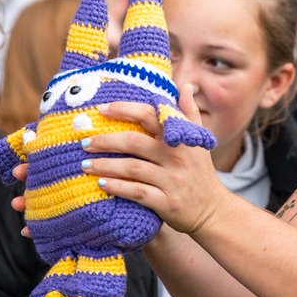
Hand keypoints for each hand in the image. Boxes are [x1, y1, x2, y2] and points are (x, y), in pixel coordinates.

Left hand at [79, 88, 232, 238]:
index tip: (101, 109)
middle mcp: (177, 156)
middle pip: (135, 142)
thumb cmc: (200, 172)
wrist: (212, 210)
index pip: (150, 115)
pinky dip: (117, 187)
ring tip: (85, 164)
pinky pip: (137, 192)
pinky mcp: (167, 202)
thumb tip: (186, 86)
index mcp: (181, 138)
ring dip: (105, 165)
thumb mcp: (200, 142)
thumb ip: (189, 112)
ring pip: (132, 168)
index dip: (124, 109)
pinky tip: (102, 183)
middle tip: (85, 142)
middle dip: (106, 141)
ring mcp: (173, 180)